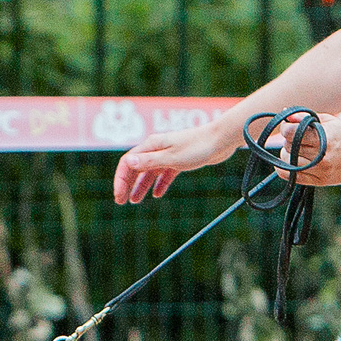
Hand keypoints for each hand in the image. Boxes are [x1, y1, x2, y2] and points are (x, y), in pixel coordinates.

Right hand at [113, 121, 237, 203]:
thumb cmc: (198, 146)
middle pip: (136, 167)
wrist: (221, 139)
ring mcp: (168, 154)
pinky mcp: (180, 160)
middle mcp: (157, 149)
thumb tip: (128, 163)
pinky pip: (164, 174)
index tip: (118, 196)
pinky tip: (156, 195)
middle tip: (121, 201)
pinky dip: (159, 184)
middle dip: (127, 184)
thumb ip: (150, 162)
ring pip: (150, 172)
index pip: (128, 163)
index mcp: (151, 145)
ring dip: (141, 186)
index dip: (120, 180)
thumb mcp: (172, 158)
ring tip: (135, 201)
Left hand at [254, 109, 340, 188]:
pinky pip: (293, 178)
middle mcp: (322, 155)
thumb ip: (307, 118)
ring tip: (297, 150)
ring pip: (288, 162)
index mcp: (325, 137)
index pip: (291, 133)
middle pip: (289, 147)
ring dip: (288, 154)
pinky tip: (288, 163)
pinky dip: (285, 170)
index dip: (286, 128)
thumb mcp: (331, 121)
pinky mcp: (321, 181)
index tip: (289, 127)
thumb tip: (286, 116)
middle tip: (298, 139)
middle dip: (289, 141)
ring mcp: (322, 170)